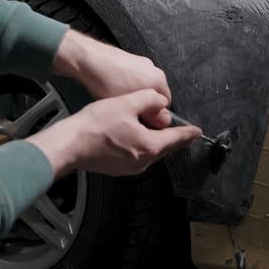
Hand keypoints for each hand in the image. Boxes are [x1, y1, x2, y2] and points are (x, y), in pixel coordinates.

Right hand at [25, 89, 201, 177]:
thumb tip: (160, 101)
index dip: (188, 133)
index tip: (197, 132)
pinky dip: (141, 147)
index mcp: (149, 146)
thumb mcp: (126, 103)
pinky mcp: (118, 169)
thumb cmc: (95, 125)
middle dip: (173, 139)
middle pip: (165, 148)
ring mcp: (130, 168)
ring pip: (150, 153)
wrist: (70, 145)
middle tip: (183, 132)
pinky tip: (135, 137)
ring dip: (156, 142)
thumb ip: (148, 100)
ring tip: (158, 131)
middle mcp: (143, 161)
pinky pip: (137, 157)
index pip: (176, 139)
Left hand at [52, 30, 172, 127]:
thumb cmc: (107, 81)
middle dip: (144, 103)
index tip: (142, 120)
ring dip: (135, 94)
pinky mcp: (131, 59)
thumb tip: (164, 121)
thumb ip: (151, 114)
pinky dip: (128, 84)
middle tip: (128, 110)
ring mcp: (142, 63)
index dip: (154, 115)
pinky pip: (135, 77)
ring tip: (119, 98)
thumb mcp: (130, 105)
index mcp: (159, 80)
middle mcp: (154, 69)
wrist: (88, 59)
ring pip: (144, 86)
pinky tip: (114, 88)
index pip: (165, 104)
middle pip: (155, 94)